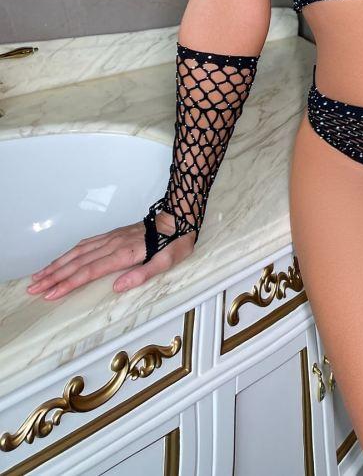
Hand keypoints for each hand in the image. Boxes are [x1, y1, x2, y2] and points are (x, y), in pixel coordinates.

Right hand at [25, 213, 195, 300]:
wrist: (179, 216)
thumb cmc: (176, 241)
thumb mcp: (168, 261)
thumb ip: (143, 274)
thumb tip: (118, 287)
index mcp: (125, 253)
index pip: (90, 271)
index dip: (69, 283)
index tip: (51, 294)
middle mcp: (113, 244)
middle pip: (77, 262)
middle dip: (54, 276)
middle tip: (34, 289)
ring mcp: (111, 237)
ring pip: (78, 251)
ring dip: (57, 264)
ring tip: (40, 276)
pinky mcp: (113, 234)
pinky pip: (86, 243)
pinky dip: (70, 252)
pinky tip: (62, 258)